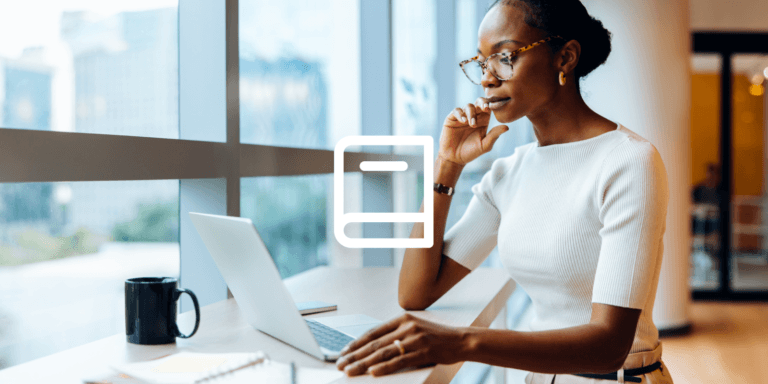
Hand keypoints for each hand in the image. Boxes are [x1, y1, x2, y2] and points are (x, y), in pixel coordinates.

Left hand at [335, 313, 468, 376]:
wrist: (462, 340)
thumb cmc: (438, 337)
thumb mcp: (416, 328)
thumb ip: (398, 333)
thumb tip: (375, 347)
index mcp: (403, 318)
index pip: (373, 331)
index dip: (357, 343)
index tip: (344, 352)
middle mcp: (407, 326)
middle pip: (374, 343)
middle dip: (355, 355)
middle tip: (340, 364)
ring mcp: (415, 339)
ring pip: (382, 353)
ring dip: (363, 363)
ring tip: (350, 371)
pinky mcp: (423, 352)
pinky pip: (399, 361)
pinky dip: (384, 367)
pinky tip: (373, 373)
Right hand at [439, 97, 508, 165]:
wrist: (455, 159)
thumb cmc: (471, 152)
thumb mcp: (485, 145)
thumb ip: (494, 135)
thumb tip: (507, 127)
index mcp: (483, 120)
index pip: (489, 107)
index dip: (491, 105)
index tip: (492, 108)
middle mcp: (474, 116)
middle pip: (479, 102)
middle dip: (482, 102)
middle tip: (485, 108)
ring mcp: (462, 116)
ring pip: (468, 106)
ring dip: (471, 113)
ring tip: (472, 124)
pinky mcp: (452, 118)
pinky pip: (457, 111)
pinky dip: (460, 114)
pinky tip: (464, 121)